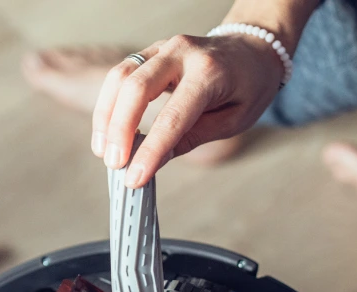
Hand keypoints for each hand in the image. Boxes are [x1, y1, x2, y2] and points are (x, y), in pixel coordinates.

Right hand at [92, 33, 283, 186]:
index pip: (173, 116)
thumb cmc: (249, 86)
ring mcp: (164, 47)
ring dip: (106, 117)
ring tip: (103, 151)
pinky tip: (106, 131)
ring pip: (120, 77)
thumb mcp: (233, 120)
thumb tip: (154, 159)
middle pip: (136, 88)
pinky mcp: (151, 51)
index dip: (150, 150)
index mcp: (210, 72)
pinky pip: (121, 74)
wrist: (253, 49)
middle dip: (119, 130)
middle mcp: (183, 53)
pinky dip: (109, 104)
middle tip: (114, 164)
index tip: (134, 178)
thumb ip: (192, 137)